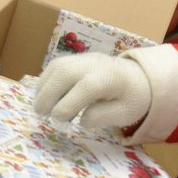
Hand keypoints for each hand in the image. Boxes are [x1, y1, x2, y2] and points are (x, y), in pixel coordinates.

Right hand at [34, 53, 151, 130]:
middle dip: (49, 94)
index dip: (69, 103)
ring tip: (40, 107)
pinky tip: (43, 96)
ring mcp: (85, 58)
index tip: (59, 119)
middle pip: (66, 72)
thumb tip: (82, 119)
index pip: (86, 87)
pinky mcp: (76, 58)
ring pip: (58, 67)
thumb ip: (104, 117)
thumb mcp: (126, 114)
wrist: (137, 76)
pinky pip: (56, 65)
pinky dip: (45, 80)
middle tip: (42, 114)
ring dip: (43, 87)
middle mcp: (96, 64)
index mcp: (112, 79)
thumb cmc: (131, 98)